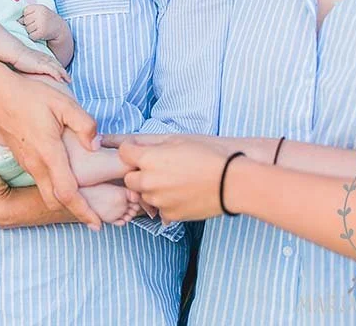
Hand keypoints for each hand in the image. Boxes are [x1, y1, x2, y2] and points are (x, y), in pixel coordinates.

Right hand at [0, 74, 101, 229]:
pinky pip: (41, 182)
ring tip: (88, 198)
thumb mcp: (64, 103)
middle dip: (77, 211)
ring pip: (48, 192)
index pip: (67, 193)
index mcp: (48, 153)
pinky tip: (69, 179)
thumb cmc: (30, 96)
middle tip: (99, 215)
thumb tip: (96, 146)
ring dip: (67, 199)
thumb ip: (85, 125)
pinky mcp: (23, 159)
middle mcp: (36, 164)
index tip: (97, 224)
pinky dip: (56, 188)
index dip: (84, 211)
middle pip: (56, 201)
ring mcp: (27, 164)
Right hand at [11, 48, 69, 83]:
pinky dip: (58, 75)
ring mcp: (44, 62)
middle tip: (69, 79)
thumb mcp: (27, 61)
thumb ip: (31, 64)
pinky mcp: (42, 66)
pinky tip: (61, 80)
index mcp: (42, 56)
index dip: (59, 68)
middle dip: (64, 72)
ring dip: (64, 74)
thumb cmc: (19, 57)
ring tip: (69, 81)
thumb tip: (30, 69)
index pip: (54, 62)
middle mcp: (45, 58)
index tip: (63, 73)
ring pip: (58, 68)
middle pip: (58, 65)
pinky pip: (53, 71)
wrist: (16, 52)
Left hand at [19, 5, 69, 44]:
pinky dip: (34, 37)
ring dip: (31, 31)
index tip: (35, 18)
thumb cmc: (47, 20)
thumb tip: (18, 21)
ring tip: (39, 29)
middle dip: (29, 24)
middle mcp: (41, 14)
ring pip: (27, 29)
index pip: (25, 11)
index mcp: (40, 7)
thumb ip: (28, 14)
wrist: (60, 29)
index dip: (28, 16)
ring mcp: (42, 23)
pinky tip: (40, 34)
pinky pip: (31, 36)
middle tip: (38, 25)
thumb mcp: (40, 13)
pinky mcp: (42, 32)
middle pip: (25, 20)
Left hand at [108, 133, 237, 224]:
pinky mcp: (169, 215)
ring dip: (152, 188)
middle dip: (139, 172)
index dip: (133, 151)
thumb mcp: (177, 139)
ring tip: (176, 180)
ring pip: (143, 194)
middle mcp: (148, 182)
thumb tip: (126, 143)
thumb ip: (148, 142)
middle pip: (129, 178)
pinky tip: (182, 194)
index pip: (123, 153)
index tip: (144, 151)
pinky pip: (158, 209)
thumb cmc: (208, 154)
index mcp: (148, 159)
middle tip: (161, 167)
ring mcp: (158, 201)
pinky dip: (166, 203)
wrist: (232, 181)